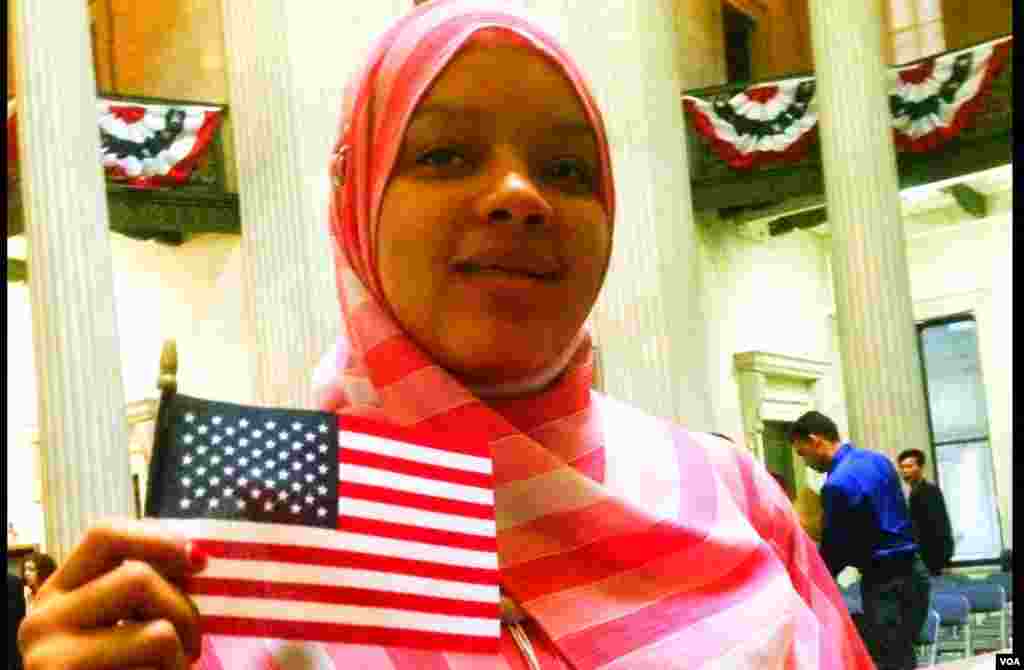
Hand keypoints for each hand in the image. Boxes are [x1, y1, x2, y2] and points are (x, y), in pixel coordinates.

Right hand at [18, 518, 205, 669]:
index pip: (105, 534)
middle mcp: (41, 621)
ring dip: (181, 654)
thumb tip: (199, 556)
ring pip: (155, 631)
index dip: (159, 538)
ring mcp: (50, 661)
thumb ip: (146, 589)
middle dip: (184, 609)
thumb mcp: (124, 622)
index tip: (200, 561)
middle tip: (192, 643)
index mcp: (58, 593)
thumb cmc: (121, 669)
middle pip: (138, 577)